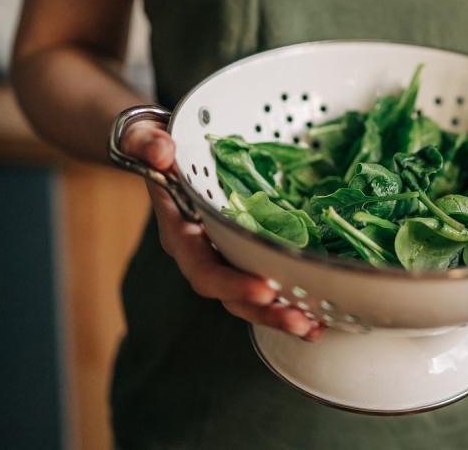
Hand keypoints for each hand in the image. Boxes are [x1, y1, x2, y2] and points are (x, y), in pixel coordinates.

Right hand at [121, 119, 324, 340]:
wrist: (162, 153)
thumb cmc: (156, 147)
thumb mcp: (146, 140)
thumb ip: (147, 144)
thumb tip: (160, 151)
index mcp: (180, 234)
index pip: (203, 269)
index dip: (232, 284)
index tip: (264, 289)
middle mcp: (203, 254)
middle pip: (231, 296)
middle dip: (265, 312)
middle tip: (301, 322)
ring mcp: (225, 255)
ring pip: (251, 298)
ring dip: (283, 314)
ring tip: (315, 327)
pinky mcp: (246, 251)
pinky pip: (268, 281)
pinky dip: (293, 299)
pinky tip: (321, 313)